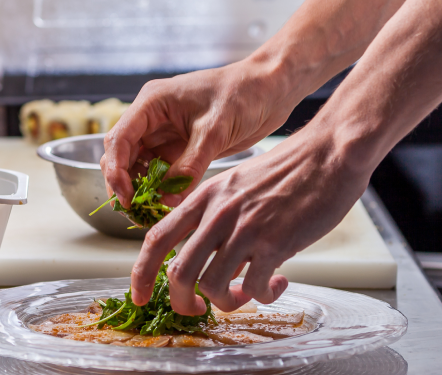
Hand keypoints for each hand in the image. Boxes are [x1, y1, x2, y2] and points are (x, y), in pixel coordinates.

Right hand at [101, 59, 296, 211]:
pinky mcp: (179, 147)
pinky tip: (166, 204)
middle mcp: (152, 117)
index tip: (125, 198)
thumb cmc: (243, 94)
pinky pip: (160, 171)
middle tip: (135, 211)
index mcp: (152, 103)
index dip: (116, 170)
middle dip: (123, 182)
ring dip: (140, 187)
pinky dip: (159, 188)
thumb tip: (168, 199)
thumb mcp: (214, 131)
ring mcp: (164, 133)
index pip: (119, 138)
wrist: (270, 89)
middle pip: (121, 153)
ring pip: (138, 165)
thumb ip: (189, 165)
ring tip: (148, 212)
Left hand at [128, 130, 369, 314]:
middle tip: (199, 310)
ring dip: (229, 302)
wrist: (326, 155)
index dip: (141, 272)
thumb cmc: (285, 170)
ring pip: (214, 286)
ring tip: (247, 293)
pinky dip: (264, 296)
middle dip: (182, 302)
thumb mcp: (235, 185)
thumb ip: (215, 215)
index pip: (156, 237)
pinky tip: (277, 283)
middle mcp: (217, 214)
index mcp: (203, 197)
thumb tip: (207, 255)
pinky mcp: (275, 244)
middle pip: (179, 272)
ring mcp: (244, 229)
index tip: (138, 295)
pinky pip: (256, 288)